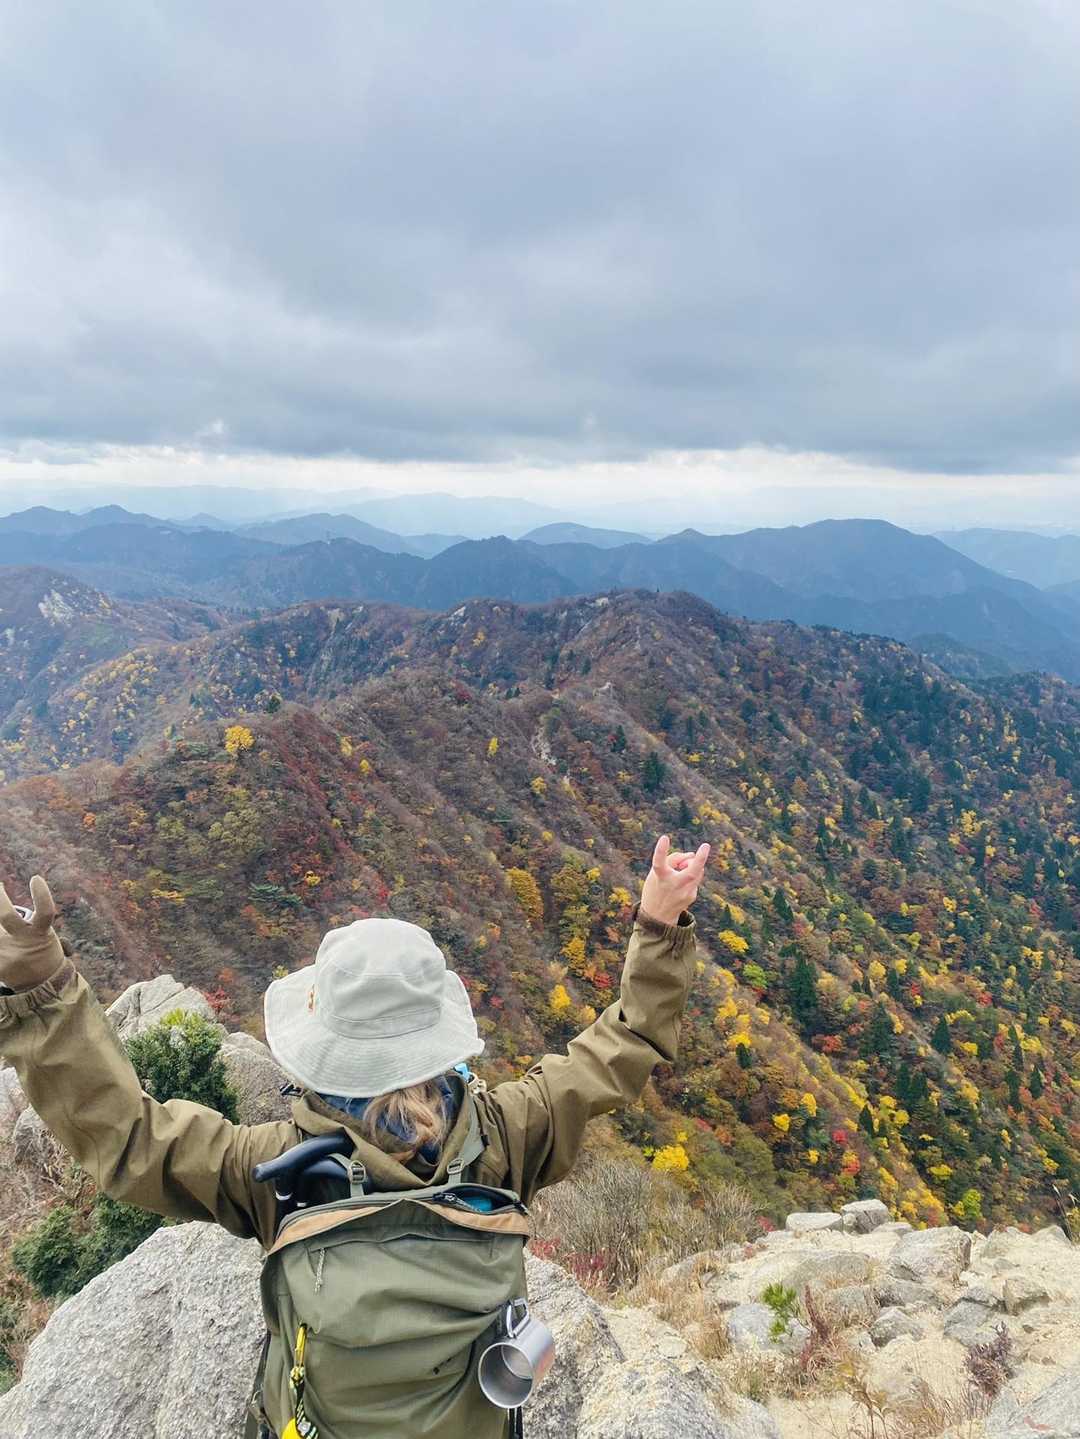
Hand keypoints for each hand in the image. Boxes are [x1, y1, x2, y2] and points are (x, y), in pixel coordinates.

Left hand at [0, 876, 64, 990]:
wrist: (40, 986)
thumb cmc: (44, 954)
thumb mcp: (47, 938)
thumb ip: (37, 924)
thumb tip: (42, 919)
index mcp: (42, 934)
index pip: (45, 911)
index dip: (41, 895)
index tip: (35, 878)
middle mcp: (25, 942)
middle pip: (6, 917)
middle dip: (0, 899)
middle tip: (0, 885)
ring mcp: (9, 953)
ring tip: (2, 914)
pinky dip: (0, 941)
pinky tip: (3, 938)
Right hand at [640, 835, 710, 926]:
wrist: (658, 916)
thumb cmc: (656, 888)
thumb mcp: (656, 873)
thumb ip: (672, 860)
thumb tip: (692, 855)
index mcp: (660, 877)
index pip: (659, 862)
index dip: (661, 850)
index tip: (664, 837)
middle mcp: (673, 885)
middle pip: (691, 872)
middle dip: (701, 858)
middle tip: (706, 846)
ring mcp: (684, 892)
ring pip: (697, 871)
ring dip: (693, 864)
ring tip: (682, 868)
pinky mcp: (691, 896)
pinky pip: (695, 879)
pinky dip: (691, 876)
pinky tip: (682, 884)